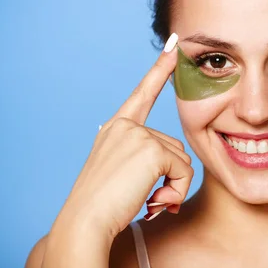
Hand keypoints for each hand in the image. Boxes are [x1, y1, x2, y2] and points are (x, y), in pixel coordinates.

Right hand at [56, 35, 193, 238]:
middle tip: (147, 196)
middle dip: (169, 174)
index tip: (174, 45)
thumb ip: (141, 157)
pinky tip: (153, 201)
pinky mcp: (151, 149)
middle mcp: (125, 126)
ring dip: (172, 185)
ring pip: (181, 159)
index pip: (141, 94)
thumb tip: (175, 162)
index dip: (159, 70)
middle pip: (173, 145)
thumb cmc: (101, 206)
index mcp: (116, 129)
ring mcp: (137, 134)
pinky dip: (175, 190)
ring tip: (147, 199)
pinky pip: (183, 171)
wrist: (85, 222)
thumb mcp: (118, 172)